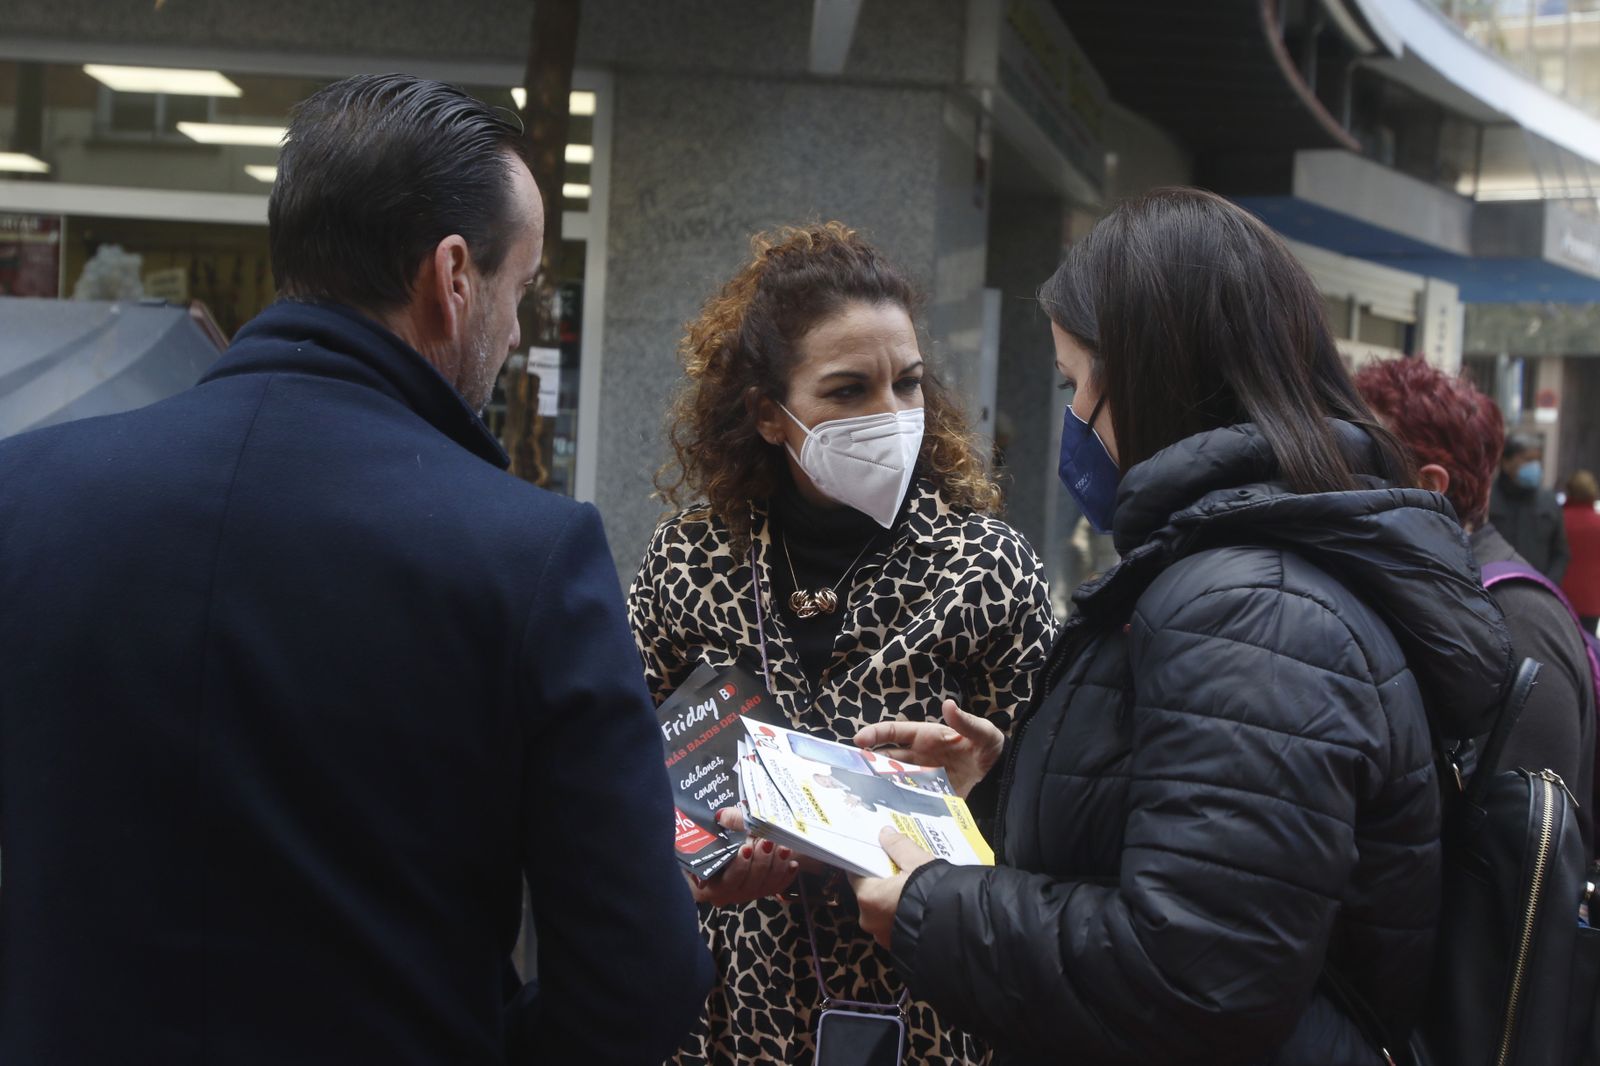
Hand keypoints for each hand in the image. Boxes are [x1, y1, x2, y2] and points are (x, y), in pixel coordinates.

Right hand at [686, 808, 799, 904]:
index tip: (746, 848)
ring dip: (775, 866)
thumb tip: (723, 816)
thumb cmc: (730, 835)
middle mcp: (728, 893)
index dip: (736, 867)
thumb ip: (728, 822)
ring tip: (783, 848)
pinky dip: (785, 875)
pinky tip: (791, 863)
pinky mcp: (764, 891)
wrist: (748, 839)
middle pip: (746, 886)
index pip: (721, 883)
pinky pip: (777, 887)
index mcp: (710, 882)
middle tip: (767, 842)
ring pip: (763, 887)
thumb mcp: (729, 826)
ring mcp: (747, 894)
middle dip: (760, 863)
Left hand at [848, 827, 936, 948]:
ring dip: (895, 902)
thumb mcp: (917, 862)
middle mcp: (869, 920)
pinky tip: (920, 908)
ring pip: (883, 912)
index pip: (856, 875)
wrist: (957, 928)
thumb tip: (885, 833)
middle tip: (902, 871)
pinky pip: (896, 927)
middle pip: (871, 894)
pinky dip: (904, 917)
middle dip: (884, 884)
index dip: (868, 864)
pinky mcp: (899, 949)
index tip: (879, 856)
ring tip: (915, 890)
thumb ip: (899, 846)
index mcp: (868, 897)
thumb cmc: (931, 892)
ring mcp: (883, 938)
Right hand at [852, 700, 1003, 797]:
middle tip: (852, 772)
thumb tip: (948, 705)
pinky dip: (896, 804)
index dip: (875, 734)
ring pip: (892, 781)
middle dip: (868, 764)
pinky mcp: (929, 797)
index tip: (859, 740)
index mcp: (925, 736)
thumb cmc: (989, 747)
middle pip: (886, 759)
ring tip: (864, 795)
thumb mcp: (982, 732)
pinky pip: (908, 801)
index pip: (894, 733)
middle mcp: (918, 757)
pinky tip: (888, 812)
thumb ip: (965, 722)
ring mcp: (921, 778)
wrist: (1001, 776)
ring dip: (879, 786)